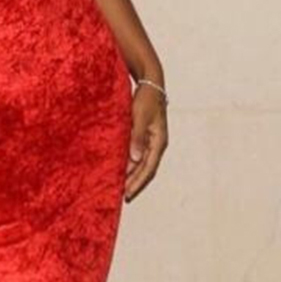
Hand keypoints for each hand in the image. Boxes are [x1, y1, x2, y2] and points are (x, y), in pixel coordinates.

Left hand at [125, 82, 167, 200]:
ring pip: (141, 164)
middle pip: (146, 169)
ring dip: (132, 176)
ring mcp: (151, 141)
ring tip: (121, 187)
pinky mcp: (143, 136)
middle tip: (123, 197)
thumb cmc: (146, 99)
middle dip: (135, 183)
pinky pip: (137, 155)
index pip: (148, 168)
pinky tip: (121, 170)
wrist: (150, 84)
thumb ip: (137, 137)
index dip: (138, 182)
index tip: (127, 194)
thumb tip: (135, 160)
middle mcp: (156, 144)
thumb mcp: (140, 117)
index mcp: (159, 141)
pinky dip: (130, 164)